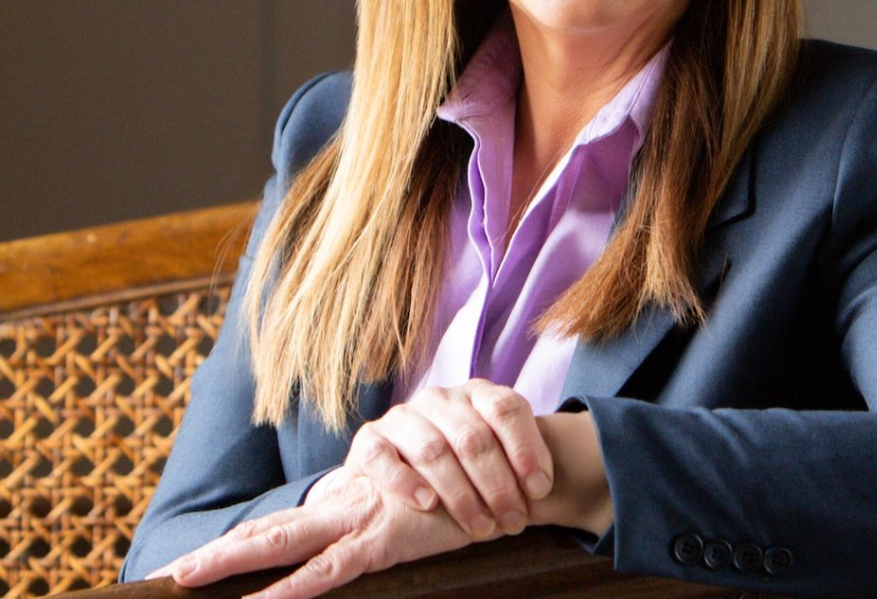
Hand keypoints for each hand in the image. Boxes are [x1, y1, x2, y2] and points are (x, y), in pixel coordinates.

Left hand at [147, 473, 474, 598]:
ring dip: (270, 582)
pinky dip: (295, 590)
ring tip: (208, 576)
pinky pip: (334, 567)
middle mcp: (355, 491)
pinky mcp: (390, 531)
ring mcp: (368, 508)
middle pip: (278, 527)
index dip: (240, 543)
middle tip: (170, 575)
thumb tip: (340, 554)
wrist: (520, 474)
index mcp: (358, 488)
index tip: (183, 569)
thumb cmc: (472, 490)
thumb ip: (381, 526)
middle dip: (222, 554)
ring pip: (290, 542)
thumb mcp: (422, 512)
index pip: (288, 520)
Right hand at [317, 380, 553, 538]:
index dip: (526, 448)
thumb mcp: (495, 453)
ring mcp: (403, 416)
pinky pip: (383, 458)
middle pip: (473, 437)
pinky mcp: (370, 440)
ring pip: (433, 451)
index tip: (540, 489)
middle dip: (498, 484)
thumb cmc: (463, 464)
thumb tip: (540, 488)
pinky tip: (427, 504)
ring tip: (480, 527)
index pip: (506, 408)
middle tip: (514, 521)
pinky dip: (406, 482)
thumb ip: (516, 462)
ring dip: (461, 494)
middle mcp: (440, 398)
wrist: (401, 466)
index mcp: (476, 393)